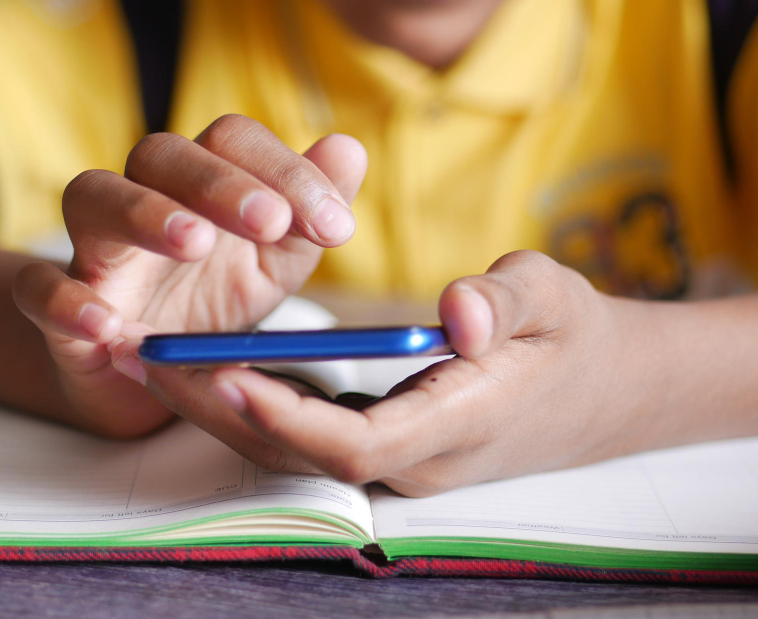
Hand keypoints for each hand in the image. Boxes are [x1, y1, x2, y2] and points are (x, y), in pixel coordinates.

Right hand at [11, 115, 366, 436]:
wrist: (150, 372)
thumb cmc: (212, 300)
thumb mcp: (276, 260)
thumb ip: (309, 210)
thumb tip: (349, 148)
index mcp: (200, 182)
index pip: (232, 141)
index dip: (286, 171)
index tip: (336, 227)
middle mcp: (143, 198)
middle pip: (161, 153)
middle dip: (219, 182)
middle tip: (270, 222)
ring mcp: (94, 248)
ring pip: (92, 196)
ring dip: (143, 213)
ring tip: (194, 242)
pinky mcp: (55, 305)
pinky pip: (36, 287)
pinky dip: (64, 300)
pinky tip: (109, 323)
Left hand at [145, 250, 659, 494]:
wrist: (608, 393)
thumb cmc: (578, 338)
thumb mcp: (556, 297)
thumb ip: (507, 302)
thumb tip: (459, 313)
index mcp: (460, 424)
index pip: (356, 443)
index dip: (285, 416)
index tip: (221, 374)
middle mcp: (421, 459)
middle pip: (304, 454)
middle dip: (223, 413)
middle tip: (150, 360)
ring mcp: (405, 460)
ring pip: (299, 451)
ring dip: (226, 411)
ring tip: (158, 361)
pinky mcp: (394, 444)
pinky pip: (312, 435)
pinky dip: (258, 406)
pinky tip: (215, 367)